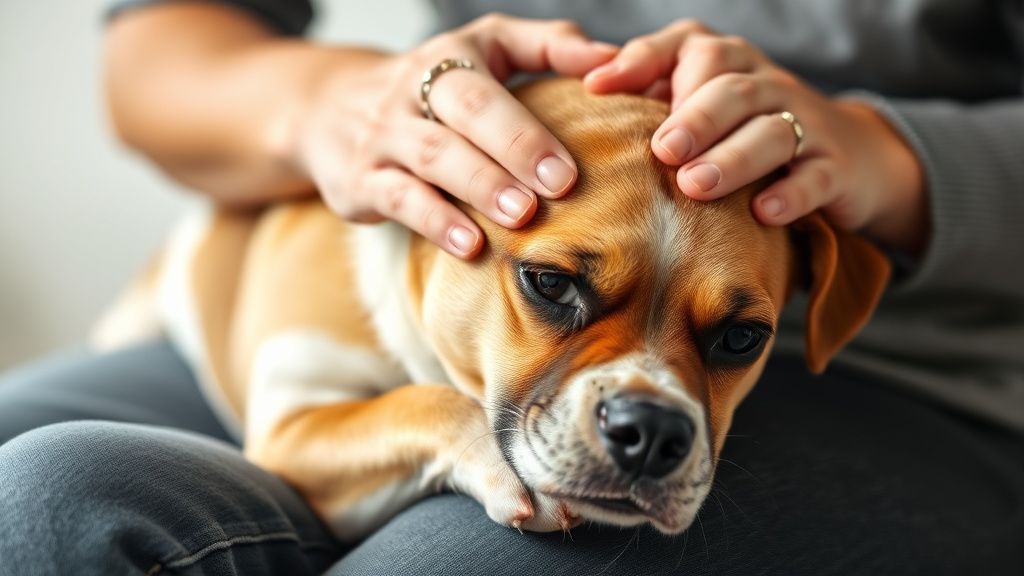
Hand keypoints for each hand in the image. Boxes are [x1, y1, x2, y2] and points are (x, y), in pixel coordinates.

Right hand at [288, 15, 617, 257]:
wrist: (326, 108)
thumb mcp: (482, 49)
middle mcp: (411, 92)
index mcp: (449, 60)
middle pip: (463, 114)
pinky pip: (398, 199)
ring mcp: (383, 137)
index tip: (568, 168)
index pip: (488, 88)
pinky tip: (470, 246)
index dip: (527, 126)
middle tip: (558, 188)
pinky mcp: (361, 181)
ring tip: (521, 217)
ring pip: (431, 158)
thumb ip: (547, 46)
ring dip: (479, 188)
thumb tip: (611, 59)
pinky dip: (434, 222)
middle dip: (513, 149)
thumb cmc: (431, 85)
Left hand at [583, 20, 927, 253]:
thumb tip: (588, 91)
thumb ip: (652, 93)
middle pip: (730, 89)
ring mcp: (803, 123)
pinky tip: (763, 211)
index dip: (640, 63)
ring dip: (733, 157)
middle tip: (662, 149)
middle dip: (694, 117)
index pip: (685, 47)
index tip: (596, 89)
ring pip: (771, 130)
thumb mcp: (701, 105)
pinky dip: (792, 193)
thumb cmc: (748, 130)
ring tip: (696, 184)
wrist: (851, 155)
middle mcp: (765, 83)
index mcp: (726, 62)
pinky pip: (815, 176)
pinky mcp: (833, 166)